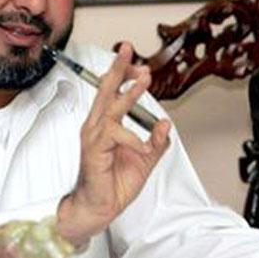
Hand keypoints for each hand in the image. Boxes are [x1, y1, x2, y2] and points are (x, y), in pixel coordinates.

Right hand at [56, 43, 170, 246]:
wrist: (98, 207)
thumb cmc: (113, 183)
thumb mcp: (144, 160)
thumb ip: (156, 142)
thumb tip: (165, 123)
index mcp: (104, 125)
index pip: (111, 93)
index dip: (123, 76)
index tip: (137, 64)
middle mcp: (96, 126)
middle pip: (105, 90)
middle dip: (118, 68)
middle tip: (128, 50)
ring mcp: (93, 137)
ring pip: (110, 107)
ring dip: (128, 93)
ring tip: (143, 80)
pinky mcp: (95, 151)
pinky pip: (114, 136)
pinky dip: (133, 139)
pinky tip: (144, 147)